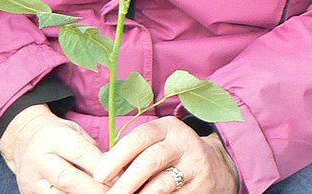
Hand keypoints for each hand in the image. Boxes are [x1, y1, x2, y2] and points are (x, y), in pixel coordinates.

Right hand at [0, 104, 106, 193]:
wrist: (23, 140)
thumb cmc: (58, 135)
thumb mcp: (76, 132)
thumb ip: (92, 149)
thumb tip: (114, 168)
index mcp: (53, 138)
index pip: (80, 153)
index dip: (102, 167)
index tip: (121, 175)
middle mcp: (38, 160)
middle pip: (67, 179)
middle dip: (94, 188)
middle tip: (116, 191)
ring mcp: (30, 180)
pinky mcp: (28, 193)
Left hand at [93, 118, 237, 193]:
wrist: (213, 169)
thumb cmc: (169, 157)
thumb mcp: (154, 146)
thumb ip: (130, 154)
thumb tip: (100, 170)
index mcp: (167, 127)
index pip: (140, 137)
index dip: (117, 156)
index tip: (99, 175)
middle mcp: (183, 141)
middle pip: (150, 160)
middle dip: (125, 181)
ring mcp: (194, 164)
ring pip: (162, 183)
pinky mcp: (200, 184)